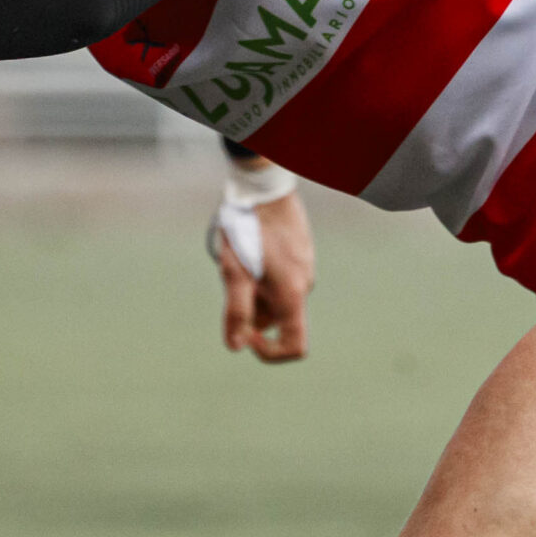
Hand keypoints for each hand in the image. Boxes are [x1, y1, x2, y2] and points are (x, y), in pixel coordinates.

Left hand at [215, 188, 315, 362]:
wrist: (264, 184)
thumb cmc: (248, 228)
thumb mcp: (234, 272)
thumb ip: (236, 312)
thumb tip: (235, 346)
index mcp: (292, 295)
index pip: (295, 346)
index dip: (269, 352)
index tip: (244, 333)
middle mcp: (304, 285)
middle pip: (277, 319)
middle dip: (250, 309)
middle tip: (231, 278)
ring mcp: (304, 267)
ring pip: (275, 296)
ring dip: (254, 289)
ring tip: (238, 258)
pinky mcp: (300, 253)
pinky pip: (280, 277)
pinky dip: (261, 274)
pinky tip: (248, 247)